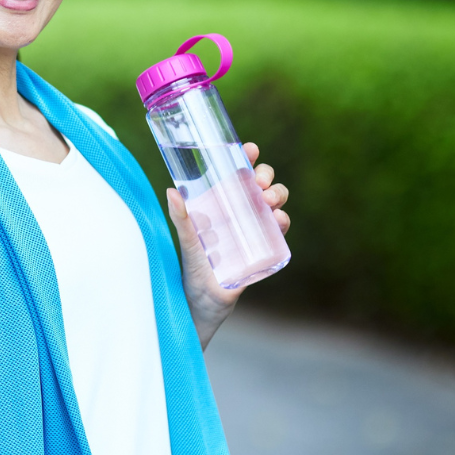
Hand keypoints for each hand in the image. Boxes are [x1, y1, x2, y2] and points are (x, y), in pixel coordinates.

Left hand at [166, 142, 290, 349]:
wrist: (204, 304)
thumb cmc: (192, 269)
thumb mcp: (187, 242)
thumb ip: (180, 219)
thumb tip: (172, 191)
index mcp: (219, 204)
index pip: (235, 174)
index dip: (245, 159)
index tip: (249, 150)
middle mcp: (238, 213)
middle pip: (259, 185)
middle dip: (265, 177)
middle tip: (258, 184)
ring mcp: (253, 230)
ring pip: (273, 204)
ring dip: (277, 195)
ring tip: (268, 201)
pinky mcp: (264, 249)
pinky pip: (278, 231)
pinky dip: (282, 221)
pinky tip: (278, 220)